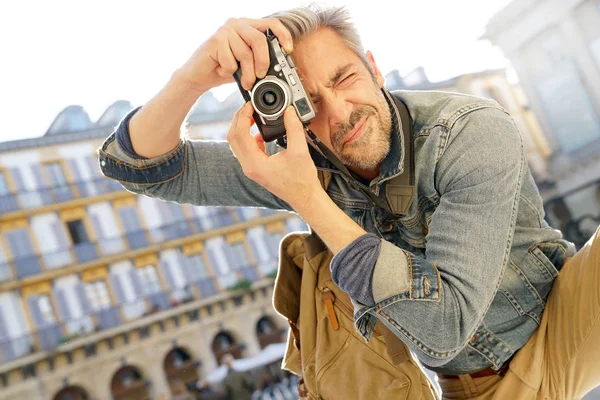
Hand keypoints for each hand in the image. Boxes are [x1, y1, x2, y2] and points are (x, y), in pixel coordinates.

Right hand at [176, 17, 292, 92]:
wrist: (199, 76)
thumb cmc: (225, 69)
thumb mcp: (248, 64)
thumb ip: (261, 60)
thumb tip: (280, 67)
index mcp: (248, 26)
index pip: (272, 23)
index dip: (283, 35)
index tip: (288, 50)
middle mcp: (237, 24)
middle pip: (259, 40)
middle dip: (263, 62)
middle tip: (260, 77)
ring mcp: (225, 30)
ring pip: (246, 53)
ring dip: (247, 74)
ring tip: (244, 82)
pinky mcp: (215, 40)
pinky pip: (231, 61)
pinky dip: (229, 72)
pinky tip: (221, 69)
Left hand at [227, 102, 322, 210]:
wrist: (305, 198)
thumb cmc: (302, 180)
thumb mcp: (300, 151)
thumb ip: (294, 128)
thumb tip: (289, 110)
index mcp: (255, 164)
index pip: (240, 134)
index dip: (243, 116)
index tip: (250, 104)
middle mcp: (248, 167)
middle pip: (233, 138)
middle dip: (238, 119)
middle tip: (248, 106)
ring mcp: (251, 168)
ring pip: (237, 143)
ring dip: (242, 127)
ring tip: (252, 114)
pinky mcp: (256, 168)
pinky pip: (245, 148)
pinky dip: (249, 136)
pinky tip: (260, 131)